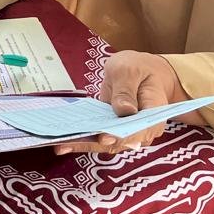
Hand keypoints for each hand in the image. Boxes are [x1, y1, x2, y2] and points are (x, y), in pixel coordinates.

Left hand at [52, 50, 192, 155]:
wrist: (144, 72)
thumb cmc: (139, 69)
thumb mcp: (129, 70)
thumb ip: (125, 90)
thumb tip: (124, 110)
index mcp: (153, 113)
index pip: (142, 130)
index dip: (123, 136)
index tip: (104, 137)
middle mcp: (142, 128)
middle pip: (120, 142)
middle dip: (95, 144)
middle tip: (68, 144)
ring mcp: (128, 131)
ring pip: (107, 144)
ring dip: (85, 144)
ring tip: (60, 145)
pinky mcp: (114, 128)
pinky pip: (99, 137)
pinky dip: (83, 139)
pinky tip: (63, 141)